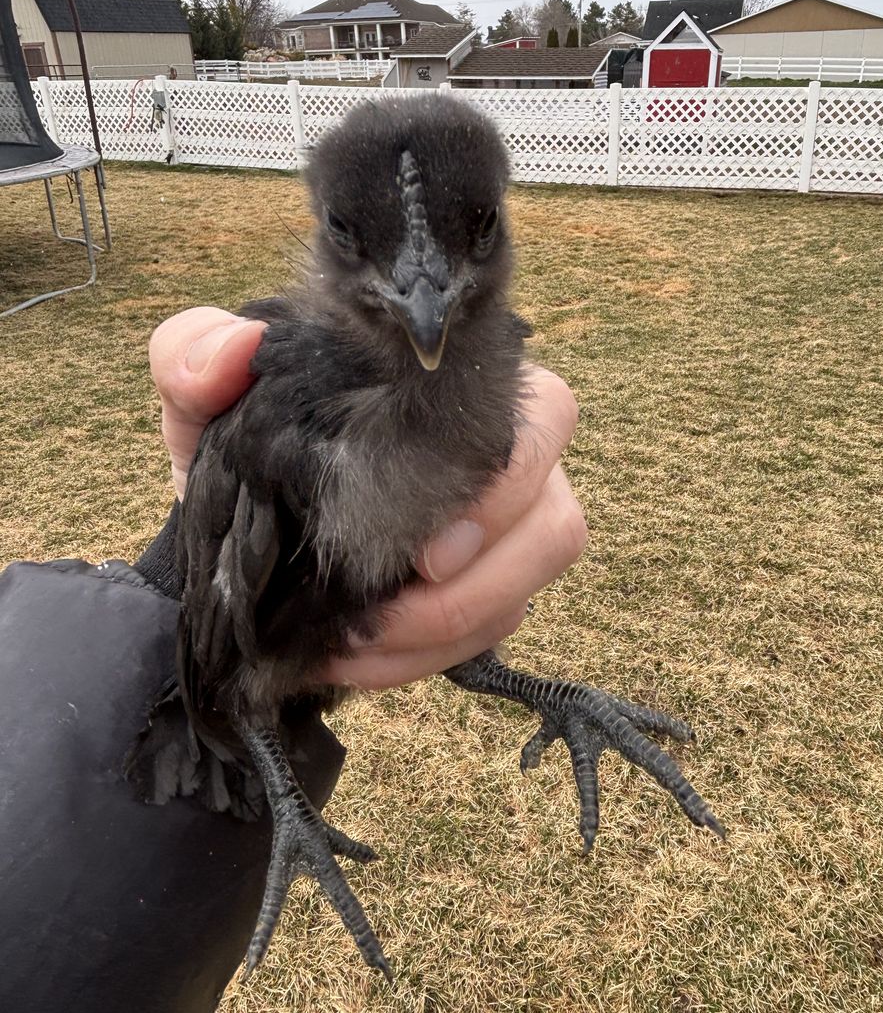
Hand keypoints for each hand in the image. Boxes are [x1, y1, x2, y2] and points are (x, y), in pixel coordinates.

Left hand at [150, 308, 586, 690]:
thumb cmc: (242, 440)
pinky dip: (424, 658)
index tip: (427, 550)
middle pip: (558, 522)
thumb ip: (193, 354)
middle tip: (386, 611)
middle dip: (479, 584)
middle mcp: (505, 459)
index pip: (546, 416)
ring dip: (447, 631)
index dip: (508, 487)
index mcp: (459, 390)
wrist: (240, 519)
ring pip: (527, 593)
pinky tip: (357, 659)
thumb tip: (231, 353)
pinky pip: (492, 633)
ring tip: (354, 645)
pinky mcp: (483, 591)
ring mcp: (503, 532)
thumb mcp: (203, 395)